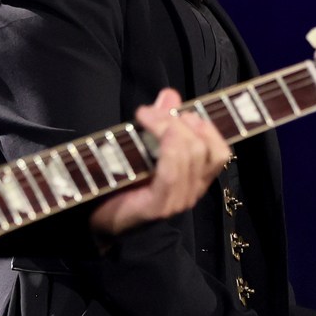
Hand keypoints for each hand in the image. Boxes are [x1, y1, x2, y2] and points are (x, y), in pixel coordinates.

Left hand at [89, 88, 230, 236]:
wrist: (95, 221)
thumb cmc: (119, 185)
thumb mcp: (142, 148)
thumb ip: (161, 123)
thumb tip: (171, 94)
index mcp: (194, 180)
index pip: (220, 152)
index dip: (207, 126)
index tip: (181, 111)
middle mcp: (191, 192)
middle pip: (204, 148)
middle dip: (177, 121)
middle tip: (149, 112)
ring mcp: (176, 201)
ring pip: (190, 156)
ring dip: (168, 127)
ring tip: (144, 116)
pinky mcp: (156, 208)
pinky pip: (171, 174)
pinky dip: (166, 148)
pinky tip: (151, 131)